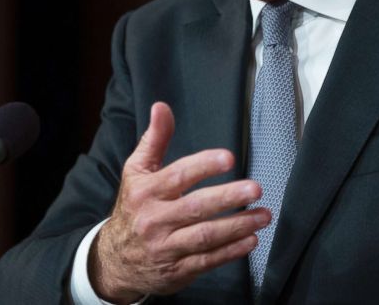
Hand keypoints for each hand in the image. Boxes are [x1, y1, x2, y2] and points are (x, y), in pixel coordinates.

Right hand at [90, 102, 269, 302]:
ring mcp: (166, 248)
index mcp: (146, 192)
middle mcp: (155, 220)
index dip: (203, 166)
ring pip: (205, 236)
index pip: (178, 176)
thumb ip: (154, 139)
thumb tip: (162, 107)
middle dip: (227, 197)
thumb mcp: (136, 171)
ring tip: (264, 215)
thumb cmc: (133, 207)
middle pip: (195, 208)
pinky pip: (207, 260)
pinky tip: (251, 239)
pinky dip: (231, 252)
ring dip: (237, 226)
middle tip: (256, 188)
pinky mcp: (177, 271)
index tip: (228, 158)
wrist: (114, 260)